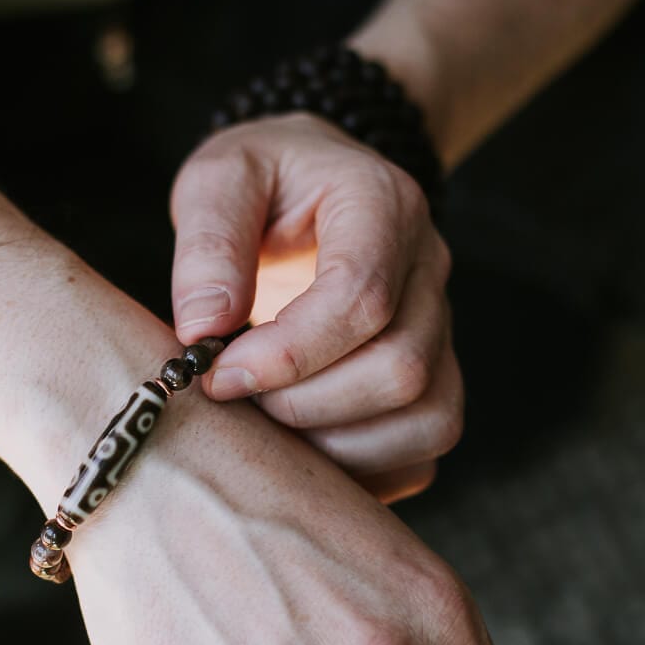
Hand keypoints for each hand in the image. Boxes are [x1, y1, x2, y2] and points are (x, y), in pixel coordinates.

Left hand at [168, 113, 461, 501]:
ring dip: (338, 444)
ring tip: (268, 424)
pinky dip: (367, 466)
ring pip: (428, 416)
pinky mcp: (435, 374)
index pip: (362, 298)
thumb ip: (209, 242)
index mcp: (383, 206)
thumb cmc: (263, 181)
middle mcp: (428, 268)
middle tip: (236, 397)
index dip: (289, 353)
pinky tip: (305, 448)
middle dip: (304, 404)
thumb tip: (203, 330)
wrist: (310, 184)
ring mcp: (441, 326)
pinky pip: (425, 447)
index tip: (220, 374)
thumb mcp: (220, 177)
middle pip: (401, 367)